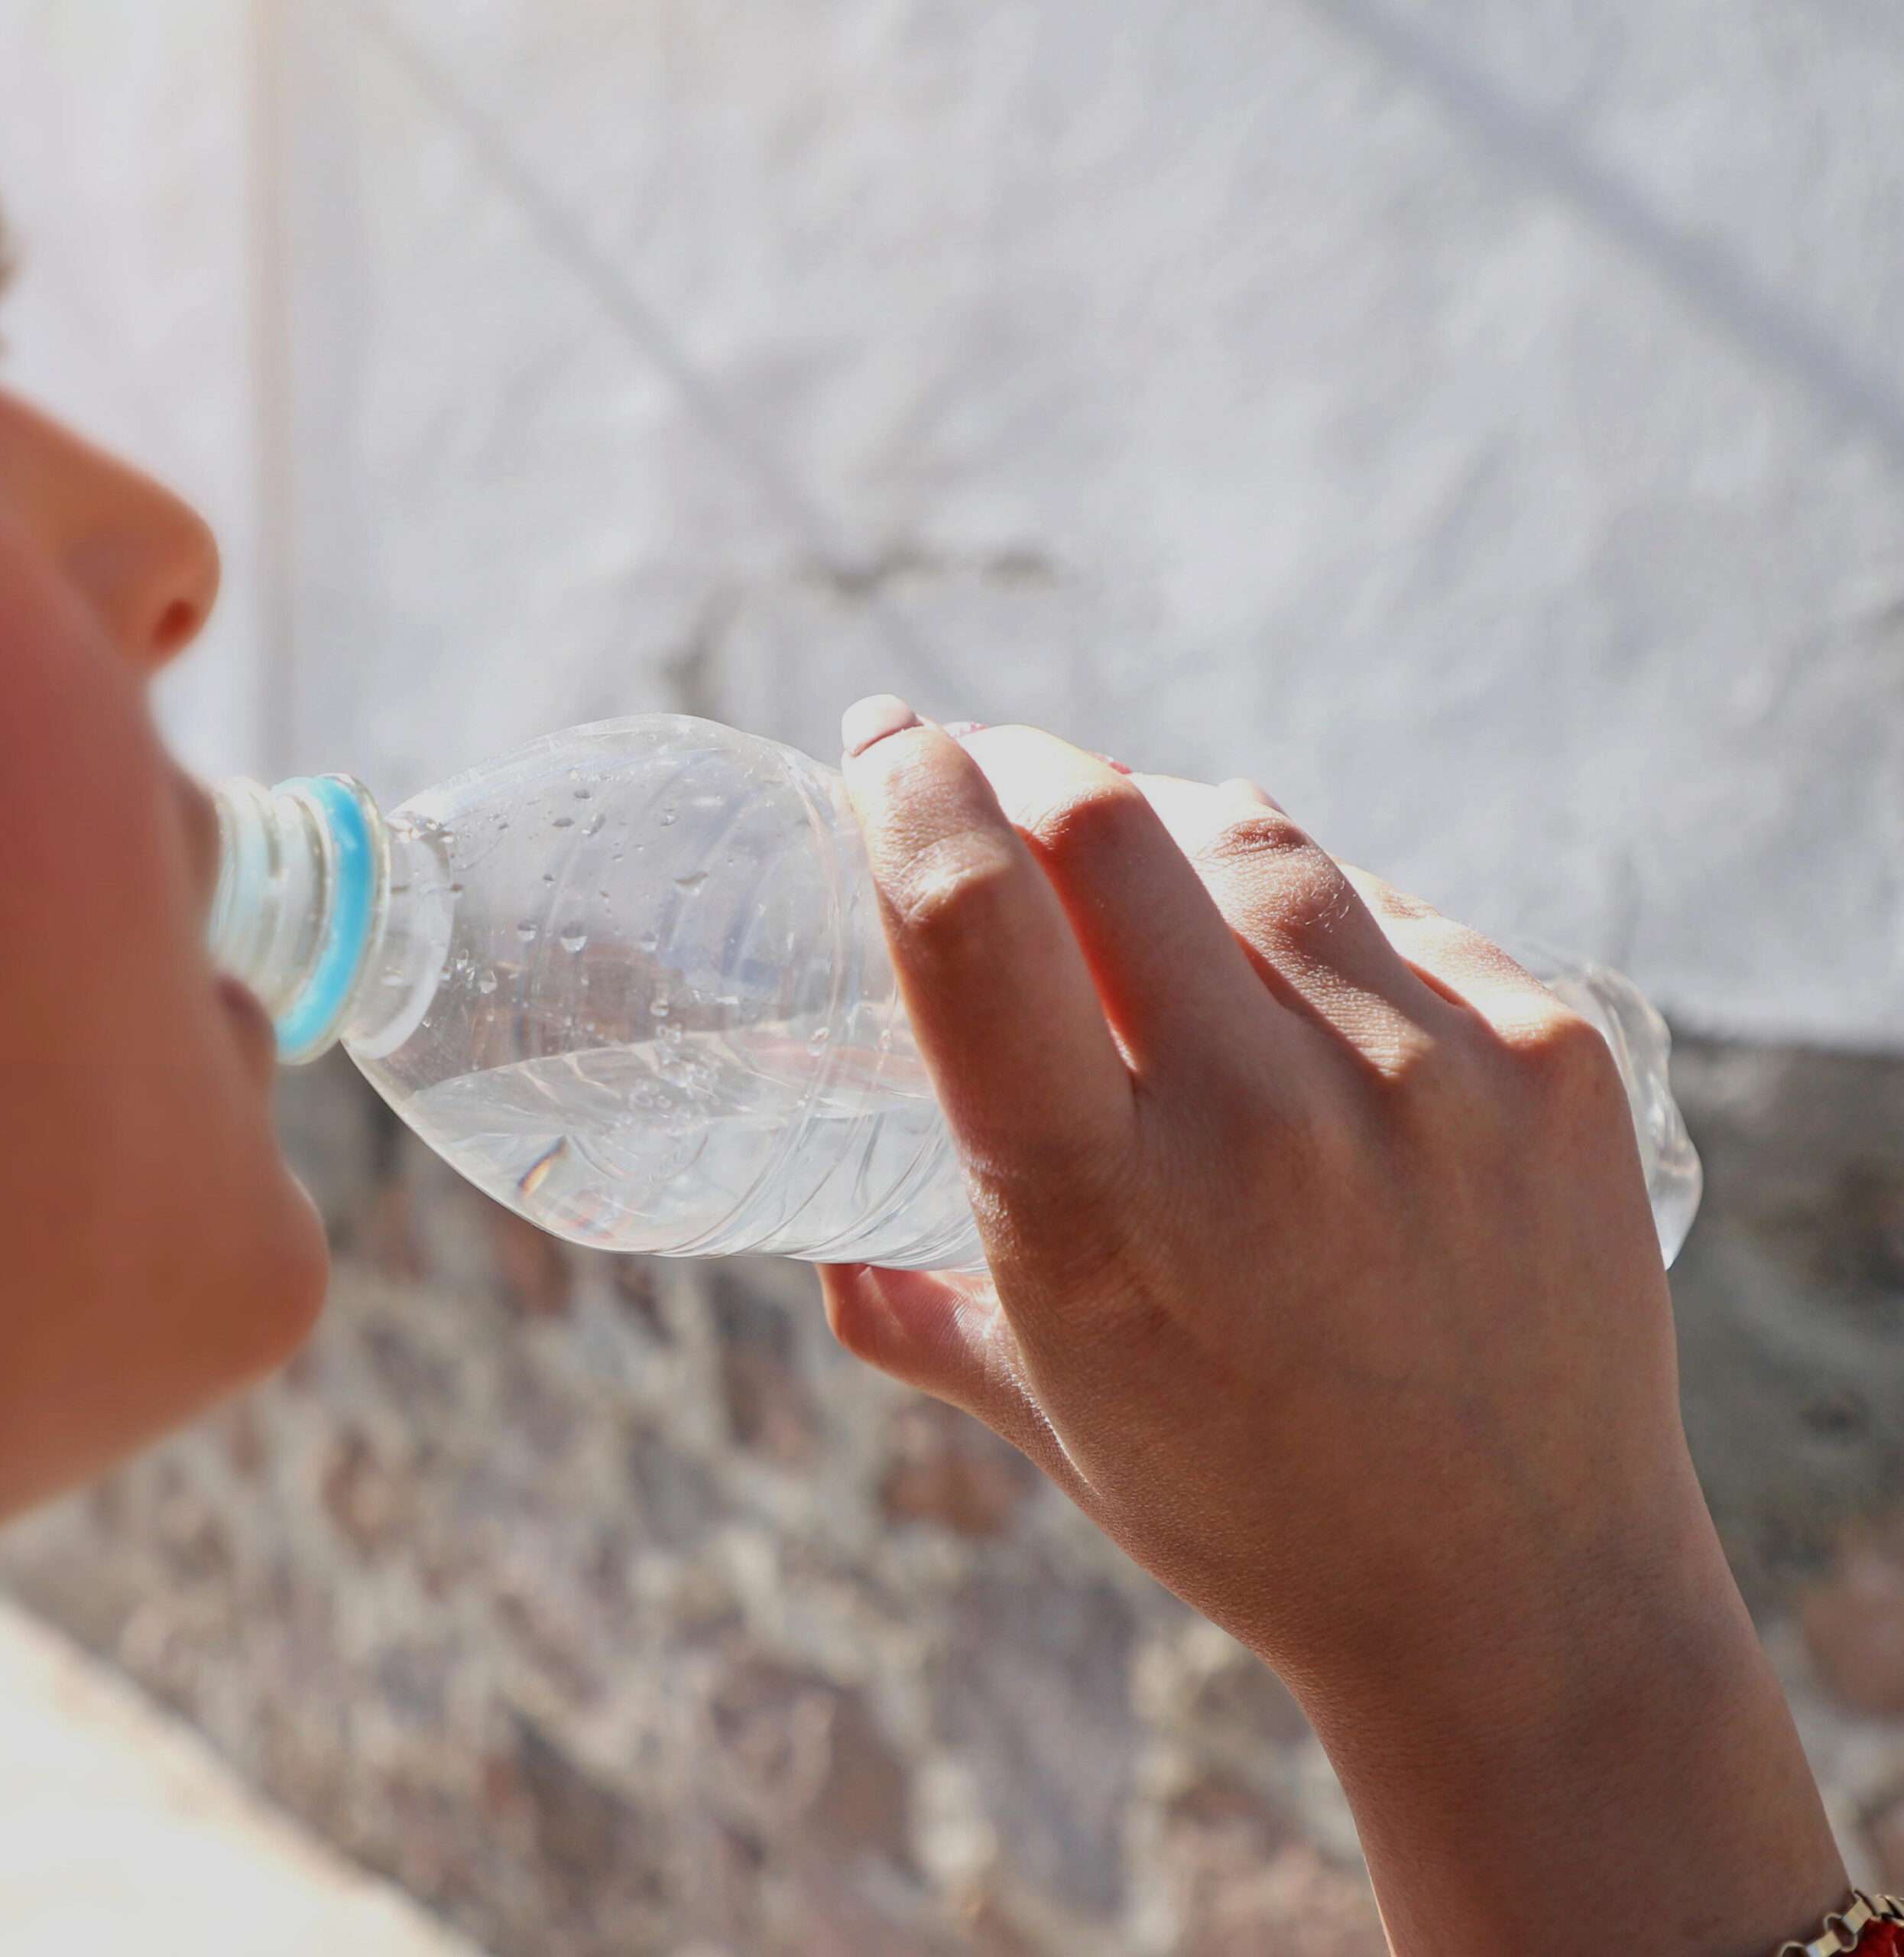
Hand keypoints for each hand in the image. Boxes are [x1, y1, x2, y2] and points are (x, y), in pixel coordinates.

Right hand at [823, 699, 1841, 1954]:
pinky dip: (1311, 919)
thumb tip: (822, 1243)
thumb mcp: (1047, 1414)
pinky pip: (1388, 911)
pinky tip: (1300, 984)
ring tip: (1143, 873)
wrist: (1522, 1602)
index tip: (879, 739)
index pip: (972, 919)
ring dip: (1163, 826)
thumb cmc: (1245, 1509)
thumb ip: (913, 1311)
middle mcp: (1265, 1126)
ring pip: (1253, 841)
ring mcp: (1429, 1078)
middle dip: (1023, 766)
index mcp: (1099, 1216)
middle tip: (996, 775)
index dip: (906, 788)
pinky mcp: (1550, 1058)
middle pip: (1107, 822)